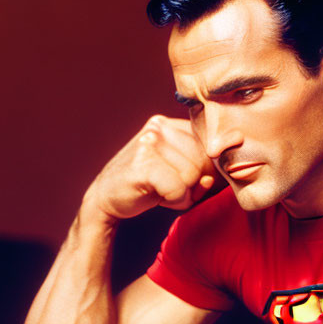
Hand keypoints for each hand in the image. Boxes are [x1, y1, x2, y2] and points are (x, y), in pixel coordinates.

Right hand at [82, 115, 224, 222]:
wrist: (105, 199)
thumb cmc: (147, 185)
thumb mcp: (177, 171)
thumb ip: (202, 167)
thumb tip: (217, 170)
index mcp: (168, 123)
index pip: (209, 144)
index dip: (205, 169)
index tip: (187, 179)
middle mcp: (158, 127)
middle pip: (203, 159)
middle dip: (193, 183)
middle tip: (170, 188)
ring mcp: (148, 143)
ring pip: (193, 175)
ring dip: (183, 194)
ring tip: (162, 192)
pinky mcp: (143, 165)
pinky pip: (179, 188)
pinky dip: (174, 200)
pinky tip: (158, 197)